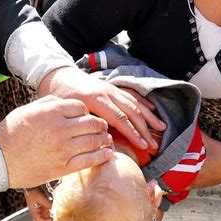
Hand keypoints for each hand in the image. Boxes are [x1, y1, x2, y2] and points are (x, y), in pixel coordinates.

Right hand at [0, 95, 113, 187]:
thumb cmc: (12, 132)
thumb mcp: (29, 109)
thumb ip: (50, 102)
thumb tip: (66, 102)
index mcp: (52, 111)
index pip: (81, 106)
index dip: (86, 111)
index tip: (86, 116)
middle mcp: (60, 128)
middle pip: (92, 123)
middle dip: (100, 124)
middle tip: (101, 127)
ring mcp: (63, 149)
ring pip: (94, 141)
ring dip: (104, 139)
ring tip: (105, 139)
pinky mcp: (63, 167)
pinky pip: (89, 160)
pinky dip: (102, 156)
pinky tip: (108, 154)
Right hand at [25, 188, 52, 220]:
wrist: (32, 187)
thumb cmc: (35, 192)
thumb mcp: (42, 198)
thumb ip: (48, 203)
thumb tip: (55, 209)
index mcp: (34, 212)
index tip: (50, 219)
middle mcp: (36, 213)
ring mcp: (39, 211)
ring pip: (43, 220)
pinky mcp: (42, 207)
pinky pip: (46, 214)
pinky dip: (49, 216)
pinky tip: (54, 215)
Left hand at [37, 67, 165, 151]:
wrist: (58, 74)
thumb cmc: (60, 94)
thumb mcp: (69, 109)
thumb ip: (85, 122)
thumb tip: (102, 138)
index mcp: (97, 99)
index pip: (120, 119)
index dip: (133, 133)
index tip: (143, 146)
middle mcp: (108, 92)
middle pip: (131, 112)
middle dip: (144, 129)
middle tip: (154, 145)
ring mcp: (111, 89)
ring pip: (134, 103)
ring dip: (149, 117)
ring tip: (162, 128)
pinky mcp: (112, 87)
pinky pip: (131, 95)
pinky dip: (143, 103)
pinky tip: (153, 110)